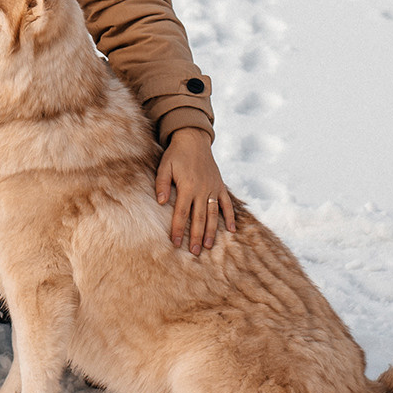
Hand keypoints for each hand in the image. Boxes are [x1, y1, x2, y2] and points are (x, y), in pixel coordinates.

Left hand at [155, 127, 232, 253]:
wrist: (193, 139)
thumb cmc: (176, 154)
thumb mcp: (164, 166)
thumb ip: (162, 184)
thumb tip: (160, 202)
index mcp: (187, 187)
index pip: (181, 213)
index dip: (179, 229)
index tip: (176, 243)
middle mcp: (202, 190)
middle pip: (199, 218)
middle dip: (196, 236)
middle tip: (195, 252)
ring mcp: (213, 188)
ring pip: (213, 214)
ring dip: (212, 231)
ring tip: (209, 246)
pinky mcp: (220, 185)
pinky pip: (227, 204)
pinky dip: (230, 216)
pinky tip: (232, 230)